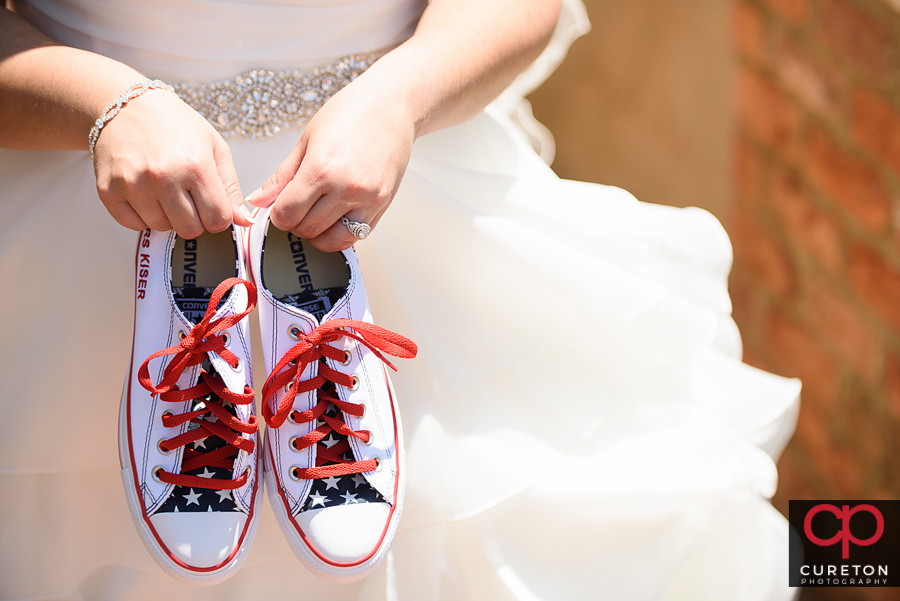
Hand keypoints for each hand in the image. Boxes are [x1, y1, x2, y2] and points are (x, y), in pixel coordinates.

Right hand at [92, 89, 252, 237]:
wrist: (125, 105)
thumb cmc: (174, 124)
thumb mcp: (214, 148)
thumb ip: (230, 188)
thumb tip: (243, 222)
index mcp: (195, 165)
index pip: (217, 220)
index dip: (218, 216)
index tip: (211, 204)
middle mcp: (163, 176)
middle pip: (190, 230)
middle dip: (194, 219)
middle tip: (187, 196)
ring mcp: (132, 184)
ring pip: (161, 228)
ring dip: (167, 216)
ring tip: (164, 189)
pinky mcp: (108, 190)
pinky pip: (133, 226)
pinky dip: (142, 216)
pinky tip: (145, 194)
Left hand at [245, 74, 415, 250]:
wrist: (392, 105)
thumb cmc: (351, 113)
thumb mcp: (307, 140)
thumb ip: (282, 176)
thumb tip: (257, 200)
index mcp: (321, 169)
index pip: (287, 213)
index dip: (277, 214)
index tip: (279, 207)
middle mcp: (346, 188)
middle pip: (307, 229)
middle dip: (295, 223)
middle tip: (297, 208)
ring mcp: (368, 199)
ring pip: (332, 240)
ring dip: (318, 234)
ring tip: (316, 215)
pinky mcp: (383, 205)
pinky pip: (357, 236)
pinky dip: (341, 233)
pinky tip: (335, 217)